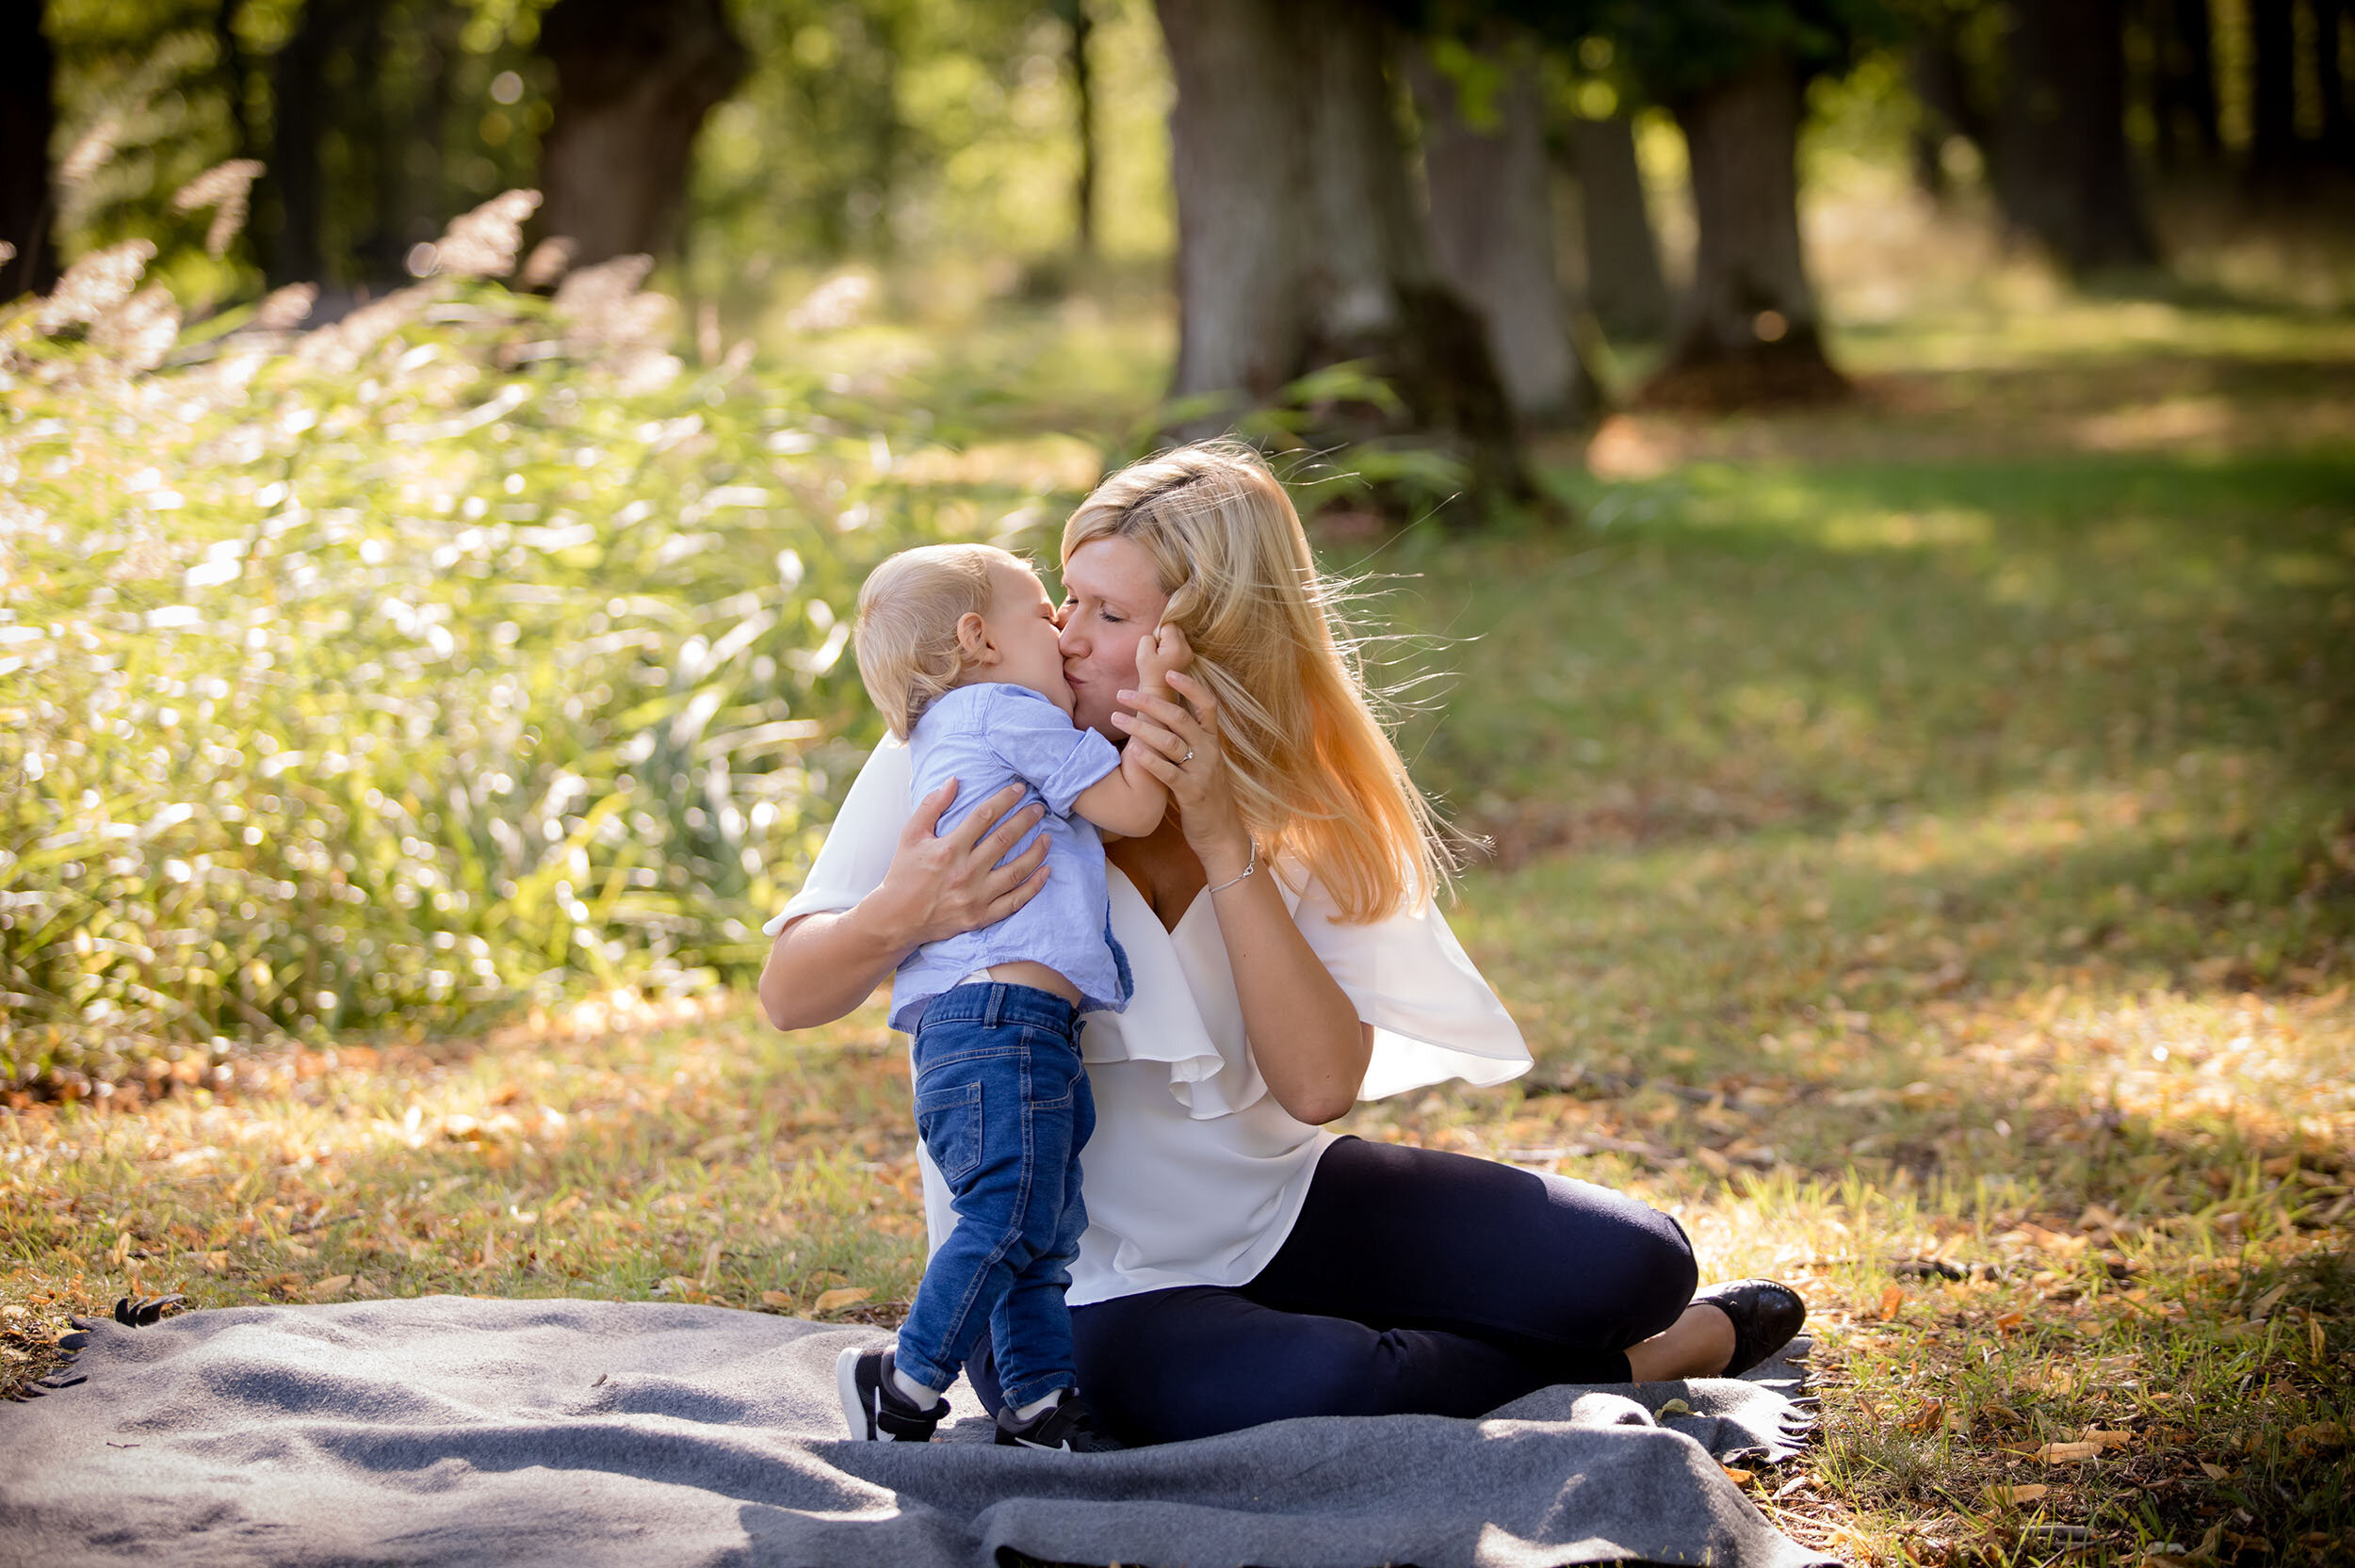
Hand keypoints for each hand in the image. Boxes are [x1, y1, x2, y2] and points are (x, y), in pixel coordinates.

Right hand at [869, 778, 1049, 948]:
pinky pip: (1015, 901)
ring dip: (1036, 852)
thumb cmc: (903, 874)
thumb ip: (931, 806)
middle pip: (1005, 840)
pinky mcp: (981, 916)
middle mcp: (965, 872)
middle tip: (1039, 808)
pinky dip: (1034, 886)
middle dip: (1025, 820)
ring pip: (1017, 871)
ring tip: (1048, 837)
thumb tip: (954, 781)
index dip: (1005, 800)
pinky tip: (1046, 871)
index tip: (1020, 790)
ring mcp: (976, 896)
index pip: (984, 816)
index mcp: (949, 849)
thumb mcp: (910, 835)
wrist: (896, 919)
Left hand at [1110, 669, 1247, 872]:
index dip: (1189, 686)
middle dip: (1149, 702)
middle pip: (1180, 718)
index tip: (1168, 672)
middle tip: (1122, 694)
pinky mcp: (1191, 793)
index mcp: (1213, 741)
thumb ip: (1189, 740)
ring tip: (1115, 718)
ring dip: (1140, 727)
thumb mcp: (1203, 762)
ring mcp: (1202, 772)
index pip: (1207, 704)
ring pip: (1170, 742)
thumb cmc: (1206, 794)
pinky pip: (1168, 772)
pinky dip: (1149, 760)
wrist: (1221, 832)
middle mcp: (1209, 752)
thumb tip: (1165, 716)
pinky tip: (1133, 751)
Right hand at [1133, 623, 1189, 697]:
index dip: (1158, 633)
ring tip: (1162, 658)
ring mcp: (1190, 654)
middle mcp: (1187, 648)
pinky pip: (1180, 645)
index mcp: (1177, 646)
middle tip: (1157, 653)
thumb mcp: (1143, 653)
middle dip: (1165, 636)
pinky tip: (1167, 661)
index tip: (1154, 648)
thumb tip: (1158, 634)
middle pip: (1175, 629)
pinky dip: (1172, 650)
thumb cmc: (1149, 674)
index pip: (1168, 625)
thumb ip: (1149, 637)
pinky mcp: (1189, 658)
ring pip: (1178, 637)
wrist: (1160, 694)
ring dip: (1169, 643)